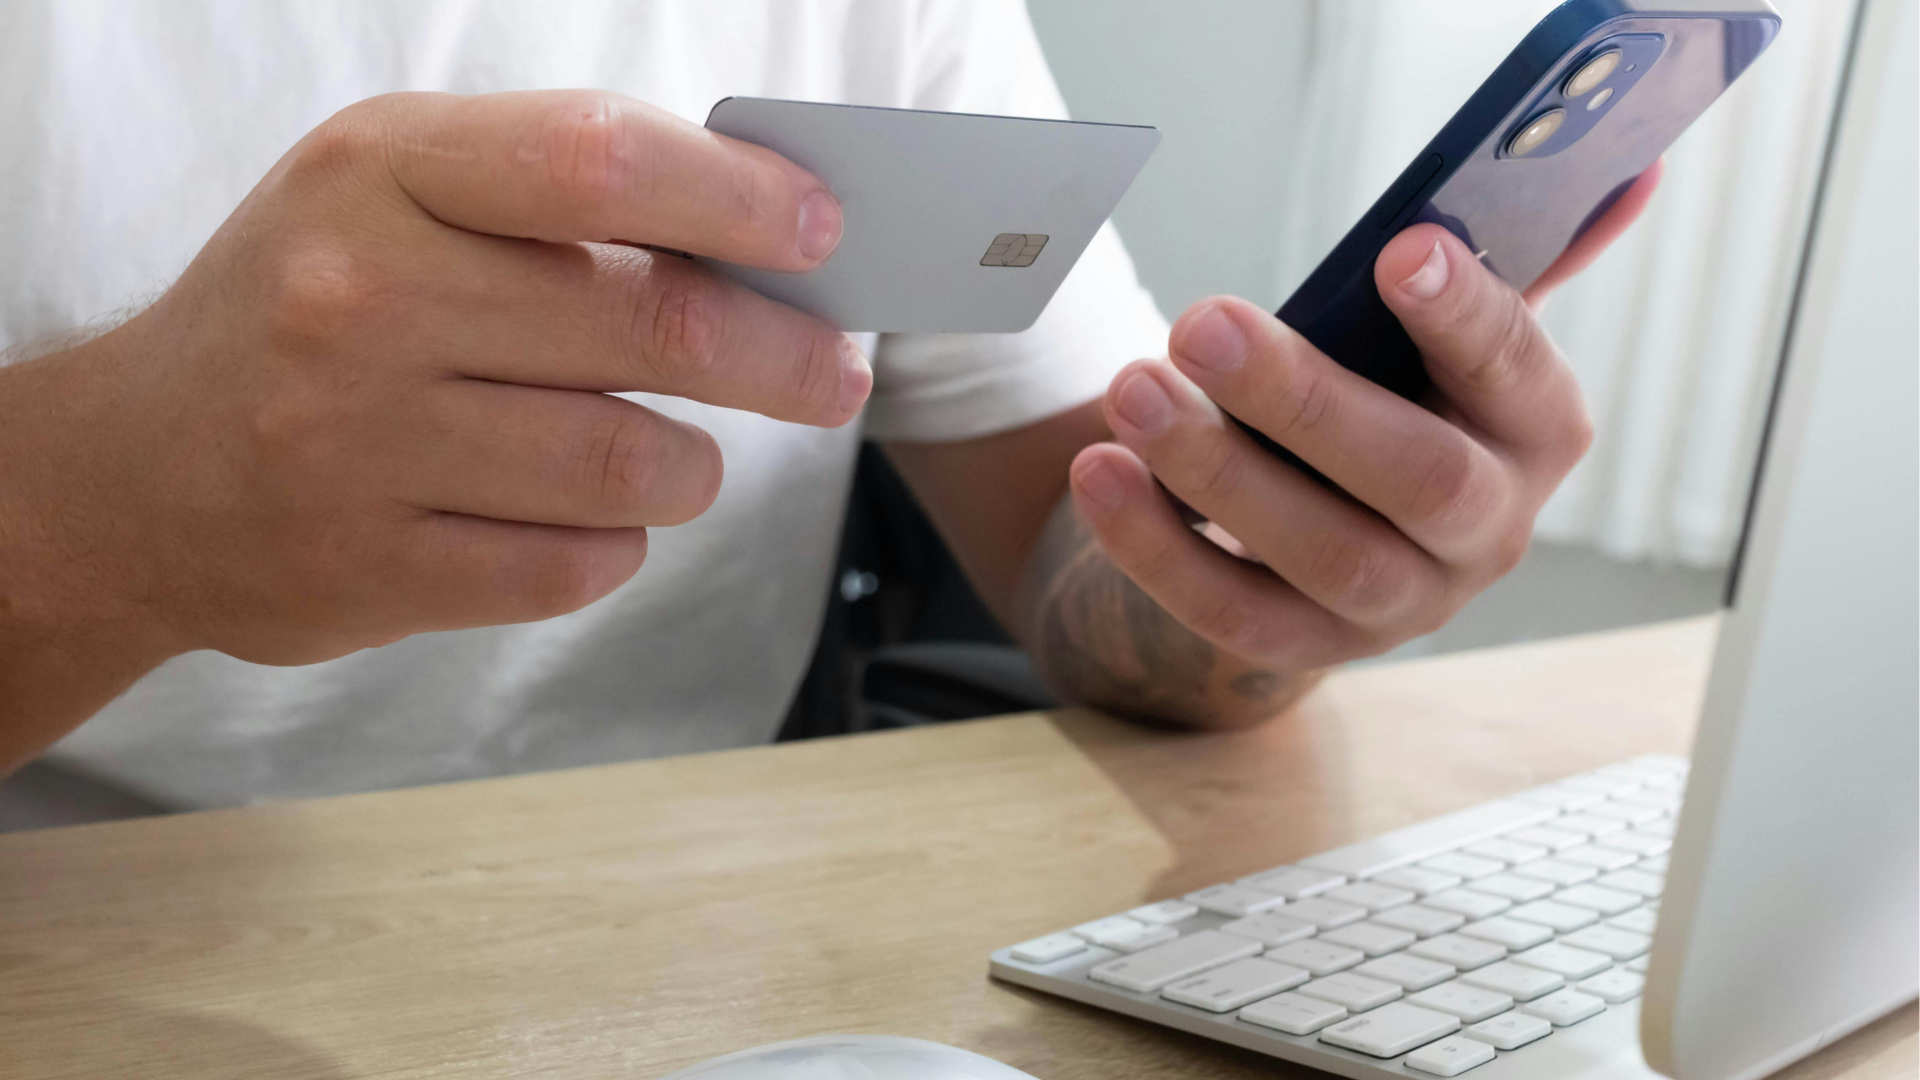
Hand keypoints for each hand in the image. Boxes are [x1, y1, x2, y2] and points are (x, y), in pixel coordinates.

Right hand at [0, 90, 867, 752]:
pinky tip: (589, 517)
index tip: (819, 232)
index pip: (598, 161)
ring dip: (689, 465)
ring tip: (677, 454)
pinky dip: (615, 543)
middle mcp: (361, 298)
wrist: (129, 475)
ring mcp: (356, 443)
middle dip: (779, 357)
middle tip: (832, 372)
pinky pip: (576, 565)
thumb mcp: (393, 197)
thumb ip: (554, 196)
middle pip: (649, 323)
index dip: (736, 198)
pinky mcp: (369, 570)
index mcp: (380, 173)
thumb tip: (759, 237)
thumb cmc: (307, 310)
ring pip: (630, 462)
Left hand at [1066, 168, 1658, 720]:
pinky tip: (1102, 473)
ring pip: (1321, 554)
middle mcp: (1490, 529)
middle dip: (1303, 399)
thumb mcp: (1445, 332)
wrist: (1329, 520)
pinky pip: (1232, 612)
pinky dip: (1157, 547)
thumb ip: (1508, 256)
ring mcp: (1406, 603)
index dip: (1466, 315)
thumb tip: (1623, 169)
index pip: (1518, 371)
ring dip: (1217, 473)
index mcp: (1538, 430)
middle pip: (1415, 476)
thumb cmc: (1390, 392)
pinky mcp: (1315, 647)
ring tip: (1133, 392)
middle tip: (1201, 323)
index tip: (1399, 250)